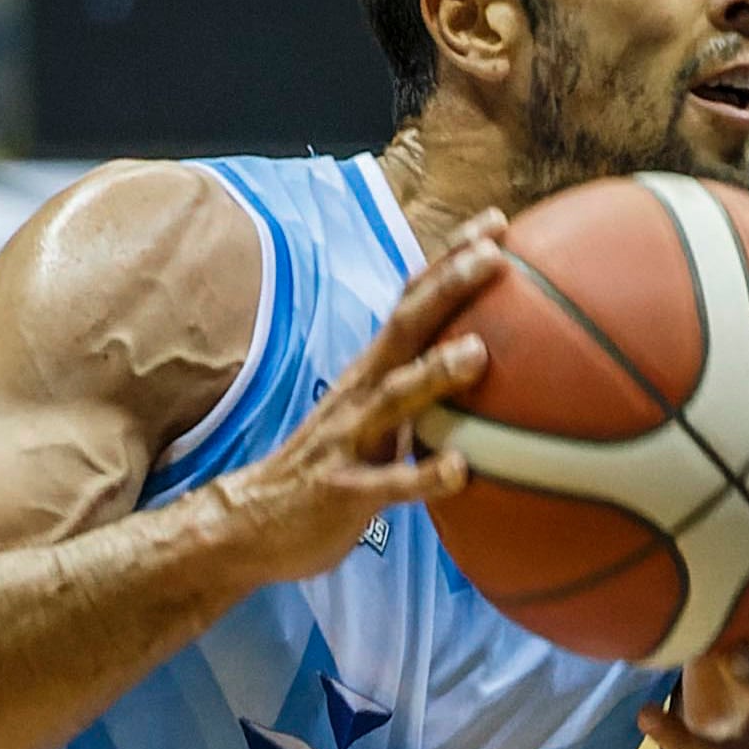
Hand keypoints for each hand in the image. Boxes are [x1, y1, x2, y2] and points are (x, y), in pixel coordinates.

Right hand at [205, 210, 504, 582]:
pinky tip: (461, 472)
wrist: (251, 524)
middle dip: (448, 288)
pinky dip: (423, 477)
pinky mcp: (345, 491)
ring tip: (478, 352)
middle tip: (495, 256)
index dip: (450, 260)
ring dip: (434, 373)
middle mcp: (361, 393)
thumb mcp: (381, 419)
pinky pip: (387, 483)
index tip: (497, 224)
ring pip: (394, 398)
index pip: (414, 300)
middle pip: (406, 327)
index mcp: (373, 371)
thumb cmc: (335, 468)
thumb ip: (424, 392)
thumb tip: (489, 368)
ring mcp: (350, 439)